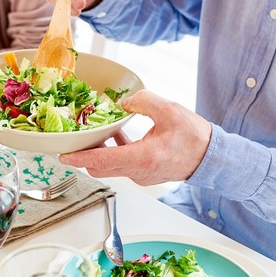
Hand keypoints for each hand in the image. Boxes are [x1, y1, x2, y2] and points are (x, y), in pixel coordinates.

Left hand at [58, 91, 211, 185]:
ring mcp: (141, 175)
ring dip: (99, 151)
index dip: (79, 157)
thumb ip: (144, 101)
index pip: (101, 160)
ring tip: (92, 132)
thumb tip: (124, 101)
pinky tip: (115, 134)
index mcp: (141, 158)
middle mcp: (138, 171)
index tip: (63, 155)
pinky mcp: (145, 172)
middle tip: (74, 137)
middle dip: (83, 153)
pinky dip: (113, 151)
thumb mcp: (169, 110)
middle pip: (100, 166)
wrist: (212, 157)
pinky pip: (122, 164)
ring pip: (110, 166)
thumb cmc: (194, 137)